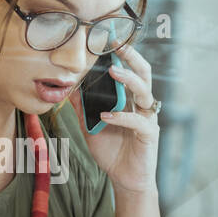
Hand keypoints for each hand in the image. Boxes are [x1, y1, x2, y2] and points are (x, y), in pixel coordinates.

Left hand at [69, 43, 159, 195]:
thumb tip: (68, 88)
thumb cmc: (111, 151)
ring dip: (128, 80)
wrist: (124, 179)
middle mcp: (142, 105)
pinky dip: (121, 116)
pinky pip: (137, 121)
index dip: (122, 55)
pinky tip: (105, 116)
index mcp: (130, 99)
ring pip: (144, 92)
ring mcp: (148, 118)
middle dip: (131, 57)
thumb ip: (82, 107)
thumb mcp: (90, 126)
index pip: (130, 70)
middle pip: (144, 73)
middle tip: (117, 44)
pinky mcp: (149, 134)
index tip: (109, 38)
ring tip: (114, 72)